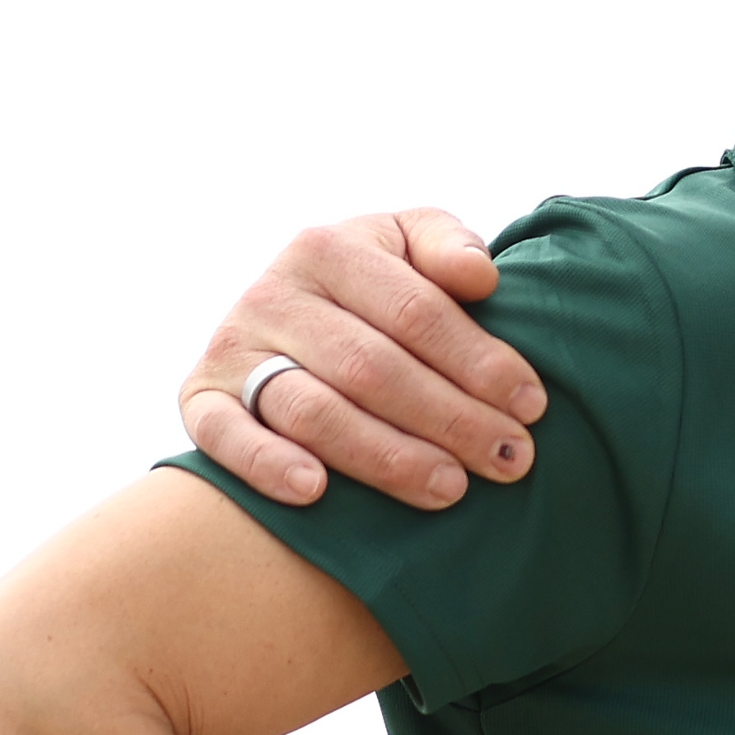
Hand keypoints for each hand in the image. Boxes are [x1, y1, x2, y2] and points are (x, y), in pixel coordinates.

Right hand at [180, 209, 544, 510]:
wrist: (289, 310)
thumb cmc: (376, 284)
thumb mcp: (410, 243)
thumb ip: (447, 244)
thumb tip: (479, 276)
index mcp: (330, 248)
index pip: (417, 312)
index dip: (480, 362)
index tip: (533, 405)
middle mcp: (272, 294)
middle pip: (373, 369)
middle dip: (450, 419)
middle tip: (509, 460)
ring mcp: (231, 349)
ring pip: (312, 410)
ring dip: (385, 457)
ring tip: (451, 489)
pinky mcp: (200, 400)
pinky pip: (225, 438)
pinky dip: (266, 464)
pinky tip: (316, 492)